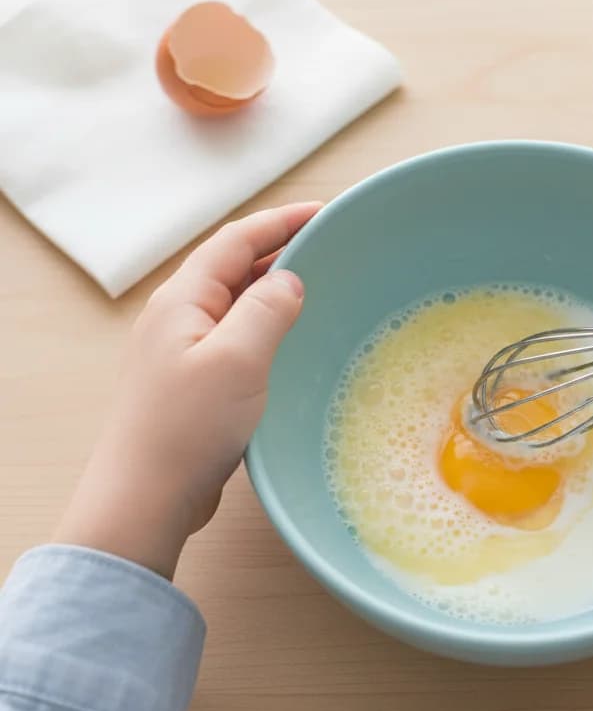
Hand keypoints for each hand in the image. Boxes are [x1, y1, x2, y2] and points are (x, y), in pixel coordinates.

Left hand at [55, 202, 321, 578]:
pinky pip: (235, 337)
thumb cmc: (186, 427)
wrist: (145, 498)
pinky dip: (266, 326)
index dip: (281, 221)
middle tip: (328, 247)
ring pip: (235, 303)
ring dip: (273, 289)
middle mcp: (178, 318)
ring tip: (318, 288)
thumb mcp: (238, 359)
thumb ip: (268, 309)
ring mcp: (183, 351)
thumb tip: (290, 280)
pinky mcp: (193, 383)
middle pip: (233, 267)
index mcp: (183, 300)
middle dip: (280, 250)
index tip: (324, 212)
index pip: (236, 241)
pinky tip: (290, 343)